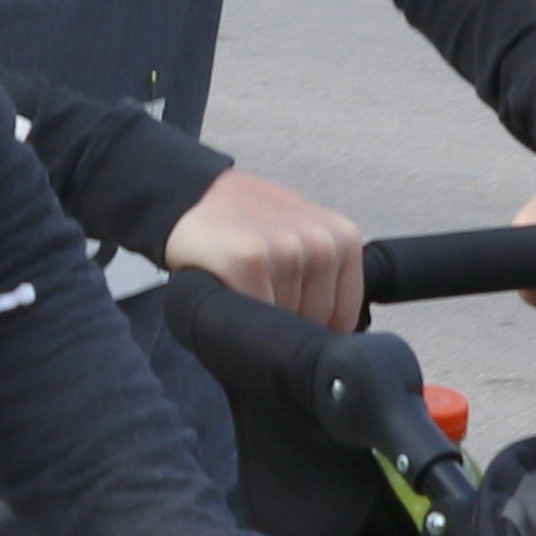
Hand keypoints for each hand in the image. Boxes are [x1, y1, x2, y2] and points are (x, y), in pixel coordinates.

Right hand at [162, 165, 367, 332]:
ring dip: (256, 314)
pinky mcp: (251, 259)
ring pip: (282, 324)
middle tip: (257, 282)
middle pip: (312, 324)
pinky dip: (234, 313)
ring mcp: (288, 250)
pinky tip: (225, 283)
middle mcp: (322, 242)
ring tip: (241, 279)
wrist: (192, 196)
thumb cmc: (247, 224)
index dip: (307, 323)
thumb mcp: (302, 239)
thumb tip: (336, 340)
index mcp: (343, 238)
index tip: (282, 301)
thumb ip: (326, 280)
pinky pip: (252, 319)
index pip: (341, 318)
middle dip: (282, 318)